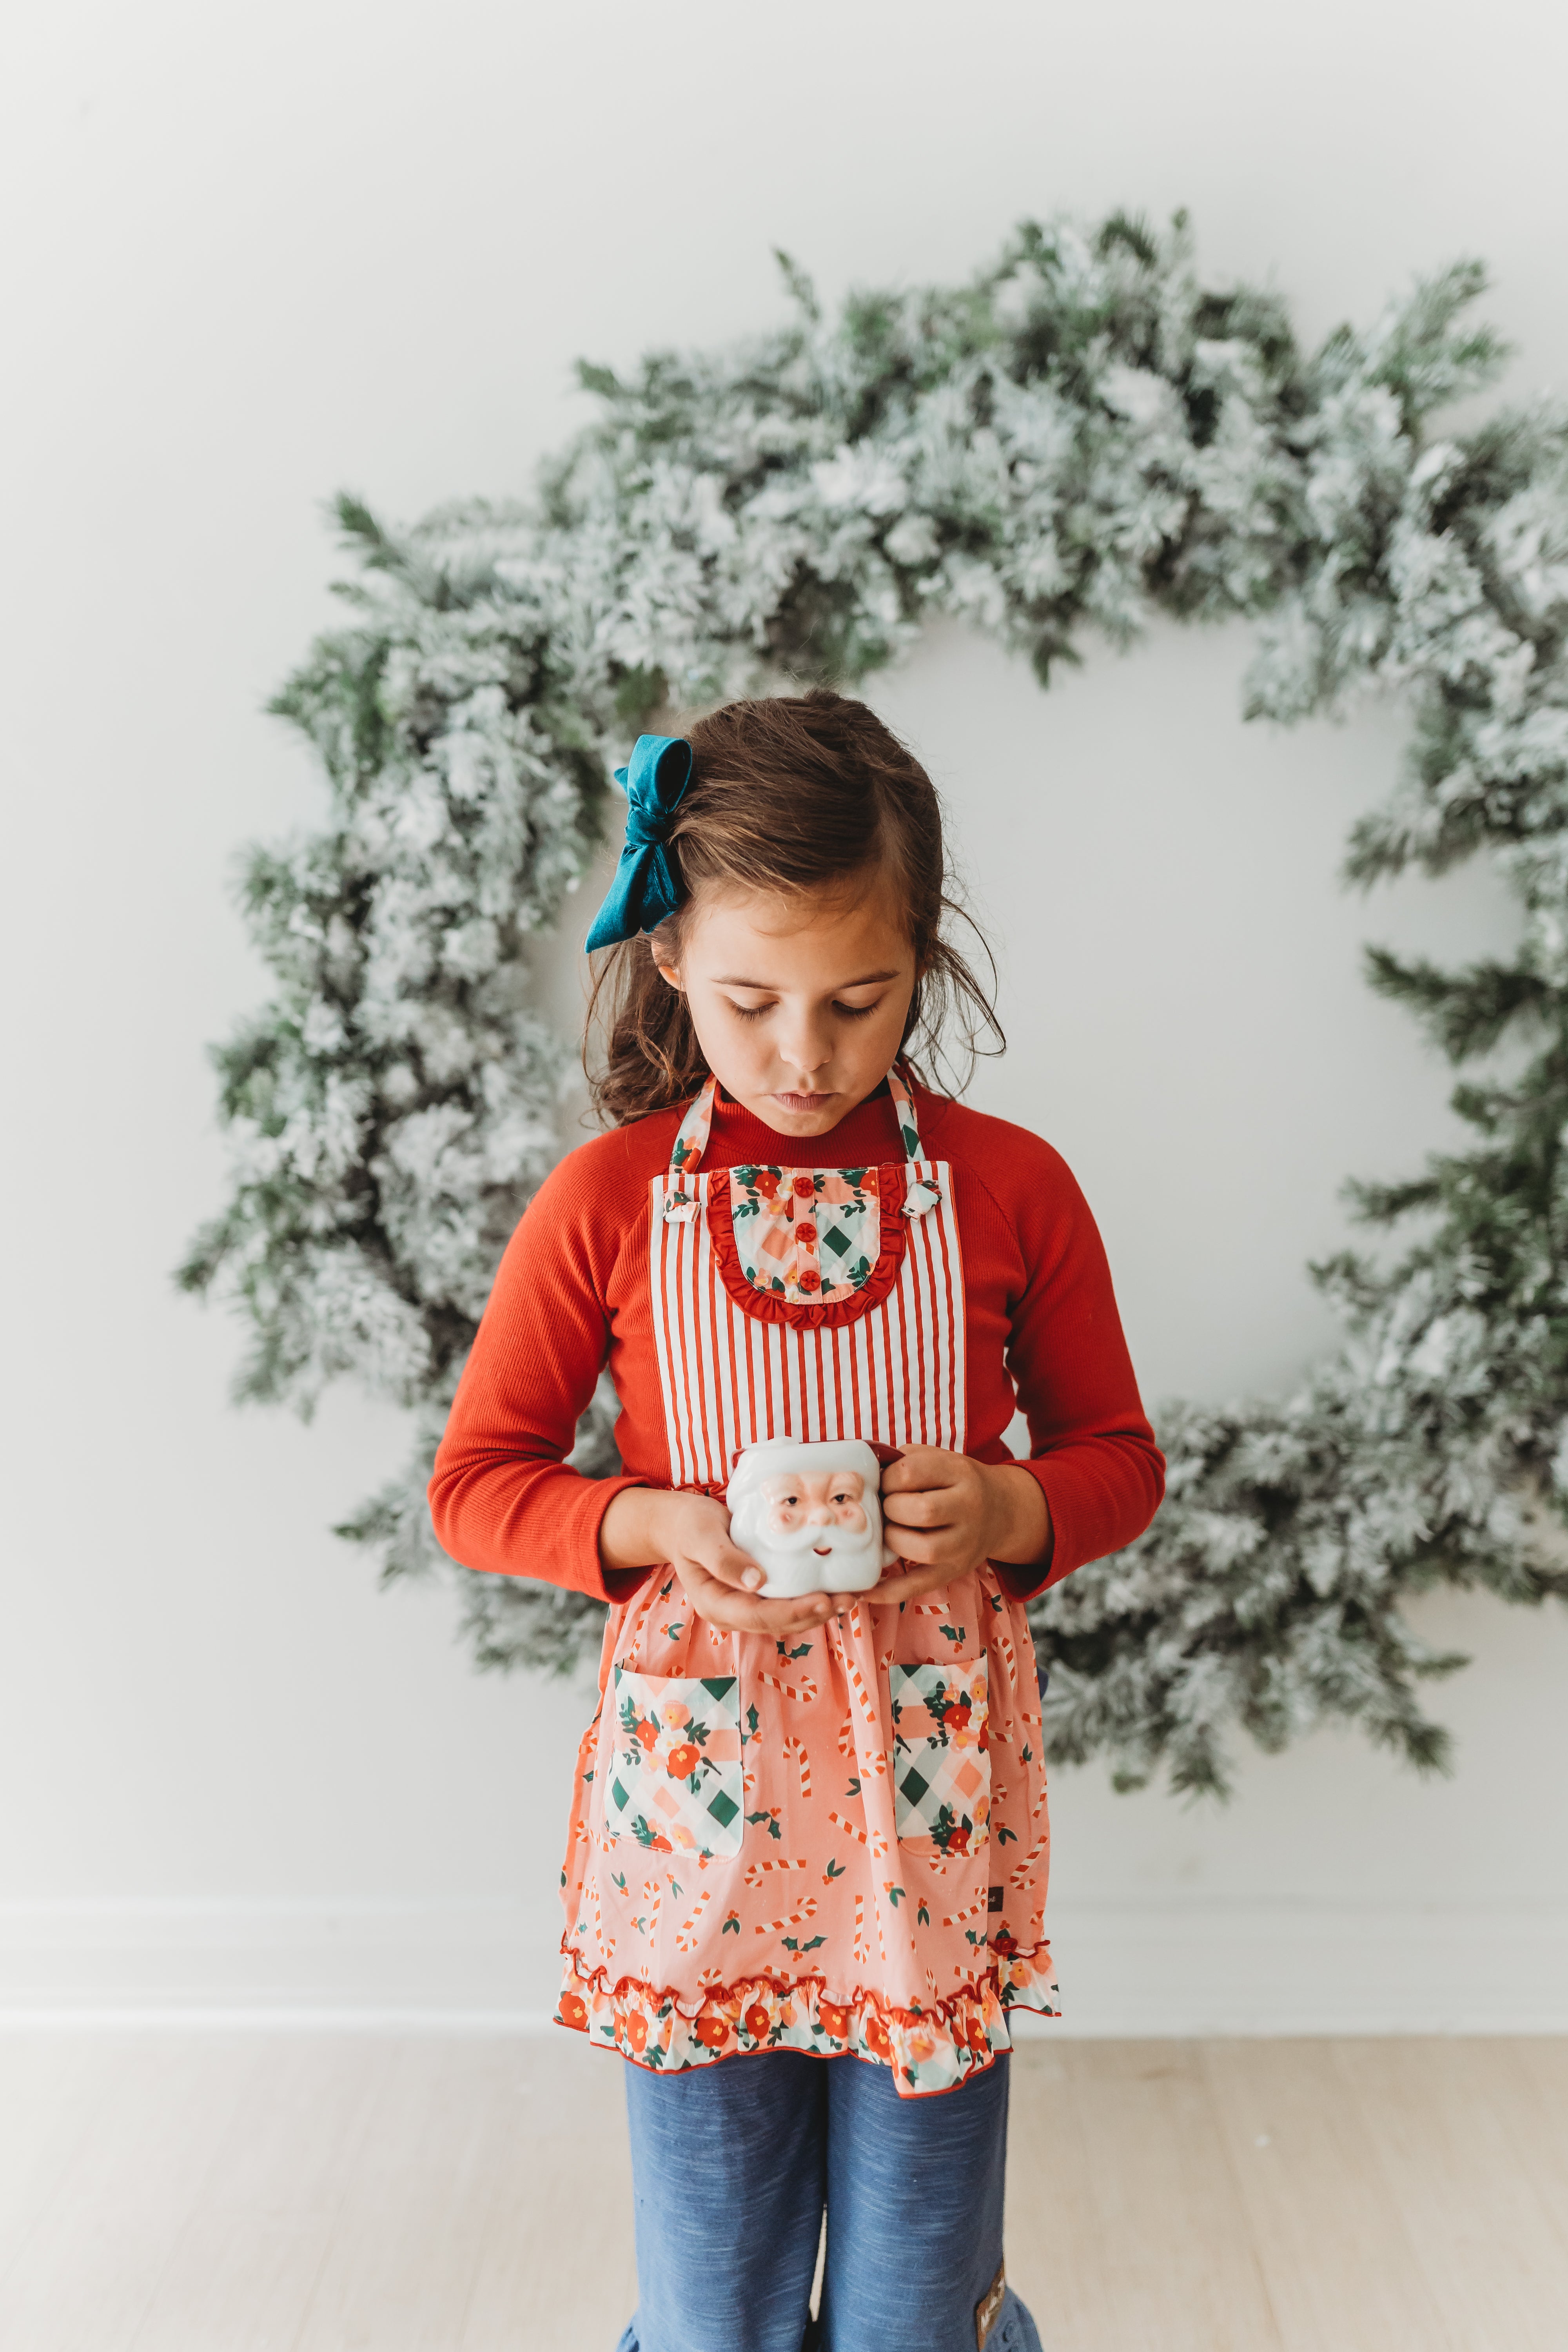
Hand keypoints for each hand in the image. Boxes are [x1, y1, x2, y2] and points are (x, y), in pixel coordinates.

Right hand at [599, 1487, 863, 1636]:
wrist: (681, 1523)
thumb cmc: (688, 1525)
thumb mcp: (700, 1536)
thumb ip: (722, 1559)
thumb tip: (756, 1581)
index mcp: (715, 1604)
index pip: (759, 1616)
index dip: (793, 1612)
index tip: (823, 1599)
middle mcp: (733, 1612)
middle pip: (779, 1622)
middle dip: (815, 1614)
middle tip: (848, 1598)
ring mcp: (746, 1606)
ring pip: (788, 1617)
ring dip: (819, 1610)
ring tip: (851, 1596)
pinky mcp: (758, 1594)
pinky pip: (788, 1602)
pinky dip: (812, 1597)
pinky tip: (835, 1587)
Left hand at [875, 1448, 1049, 1608]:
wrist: (1002, 1511)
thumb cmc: (955, 1482)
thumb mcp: (936, 1458)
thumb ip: (900, 1460)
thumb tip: (860, 1478)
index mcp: (959, 1473)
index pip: (911, 1472)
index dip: (887, 1479)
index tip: (885, 1484)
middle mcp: (968, 1508)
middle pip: (922, 1511)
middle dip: (891, 1509)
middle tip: (888, 1508)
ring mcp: (963, 1544)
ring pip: (924, 1549)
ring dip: (894, 1540)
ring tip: (891, 1530)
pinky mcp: (955, 1571)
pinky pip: (919, 1585)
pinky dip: (890, 1591)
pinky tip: (866, 1590)